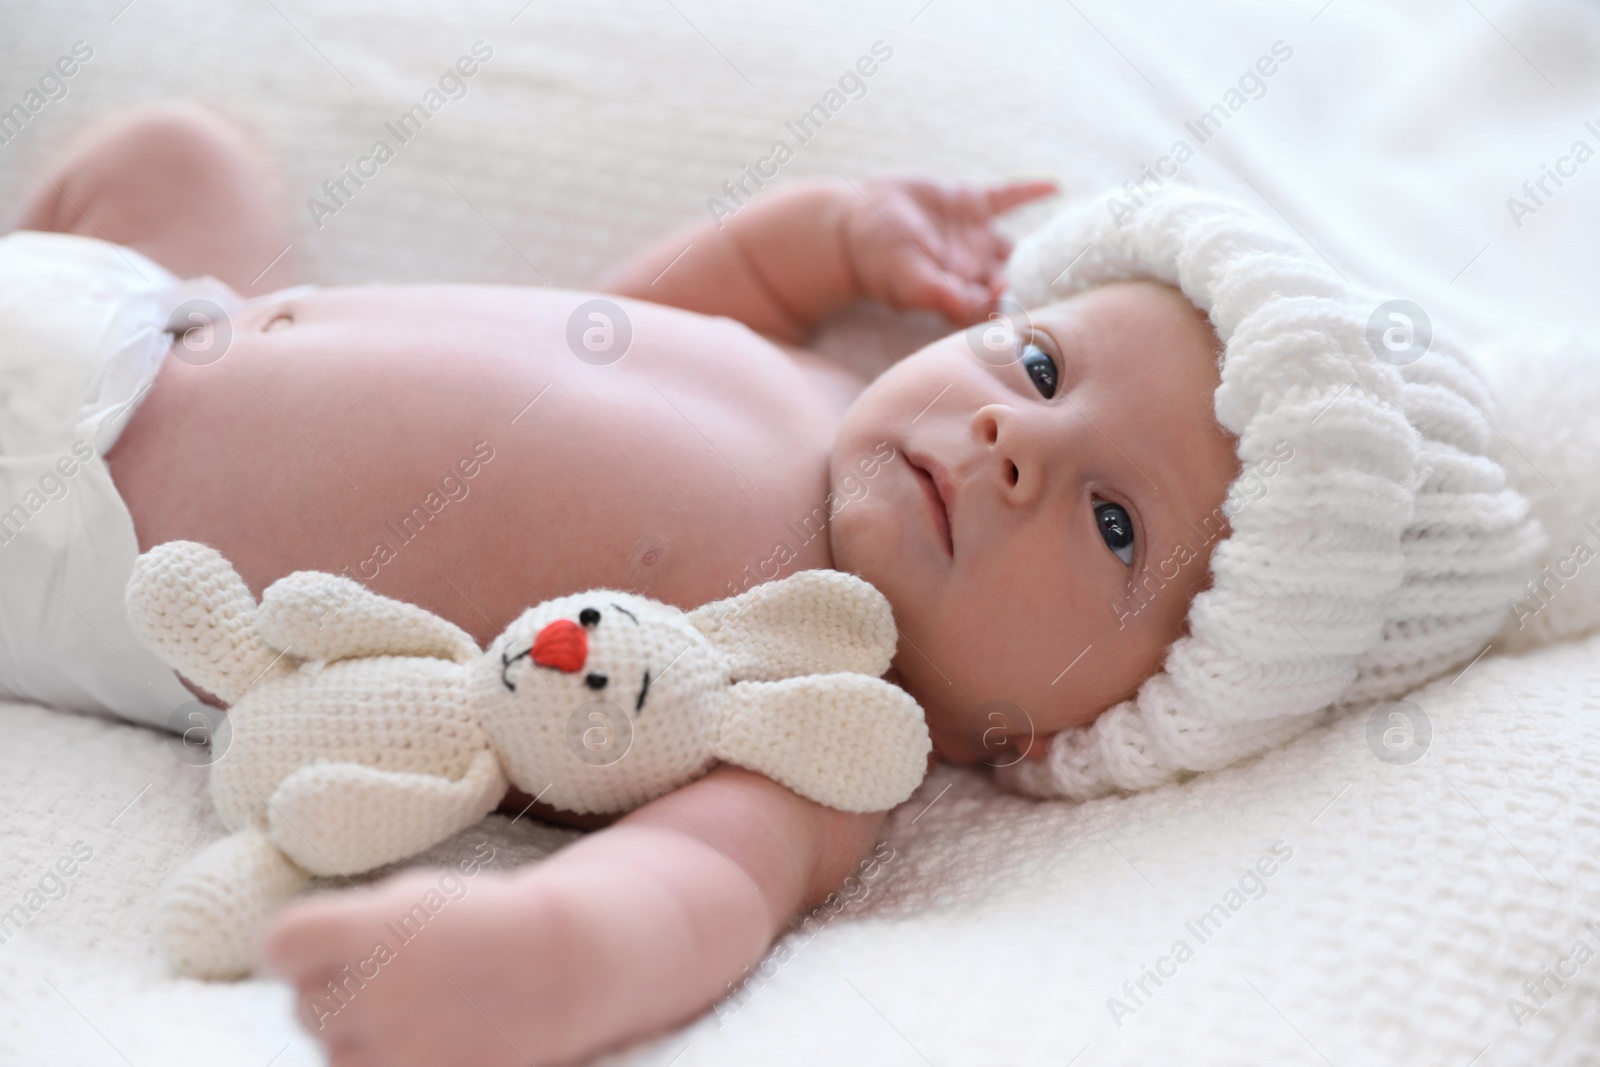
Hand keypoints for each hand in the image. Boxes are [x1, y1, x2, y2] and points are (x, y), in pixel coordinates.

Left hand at [263, 867, 583, 1066]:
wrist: (562, 967)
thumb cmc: (483, 922)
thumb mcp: (411, 899)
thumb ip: (346, 928)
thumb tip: (281, 962)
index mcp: (368, 929)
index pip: (281, 945)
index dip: (297, 947)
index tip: (320, 948)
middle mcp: (372, 992)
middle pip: (305, 1003)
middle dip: (338, 991)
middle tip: (394, 976)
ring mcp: (394, 1048)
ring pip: (332, 1050)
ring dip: (359, 1034)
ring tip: (416, 1009)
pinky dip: (386, 1058)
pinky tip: (424, 1034)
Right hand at [842, 177, 1058, 326]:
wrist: (853, 223)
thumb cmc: (877, 259)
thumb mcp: (907, 278)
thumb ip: (939, 293)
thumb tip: (971, 306)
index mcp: (961, 292)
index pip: (998, 304)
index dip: (1015, 302)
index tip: (1022, 294)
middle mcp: (973, 270)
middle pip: (1015, 278)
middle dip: (1035, 280)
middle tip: (1059, 275)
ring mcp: (974, 238)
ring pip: (1016, 245)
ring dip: (1039, 245)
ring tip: (1065, 241)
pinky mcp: (970, 206)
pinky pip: (1006, 200)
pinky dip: (1029, 192)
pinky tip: (1055, 188)